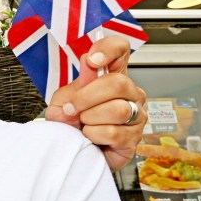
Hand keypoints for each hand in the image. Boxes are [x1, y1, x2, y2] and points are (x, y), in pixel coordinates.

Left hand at [45, 36, 146, 171]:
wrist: (73, 151)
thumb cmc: (71, 124)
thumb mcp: (63, 101)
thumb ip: (75, 85)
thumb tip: (88, 62)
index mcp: (113, 76)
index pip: (120, 50)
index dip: (109, 49)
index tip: (92, 60)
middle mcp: (131, 93)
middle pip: (118, 83)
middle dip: (87, 96)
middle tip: (71, 107)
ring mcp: (136, 115)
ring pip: (118, 109)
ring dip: (90, 117)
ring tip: (82, 123)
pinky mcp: (134, 138)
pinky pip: (114, 132)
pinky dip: (93, 134)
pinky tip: (90, 135)